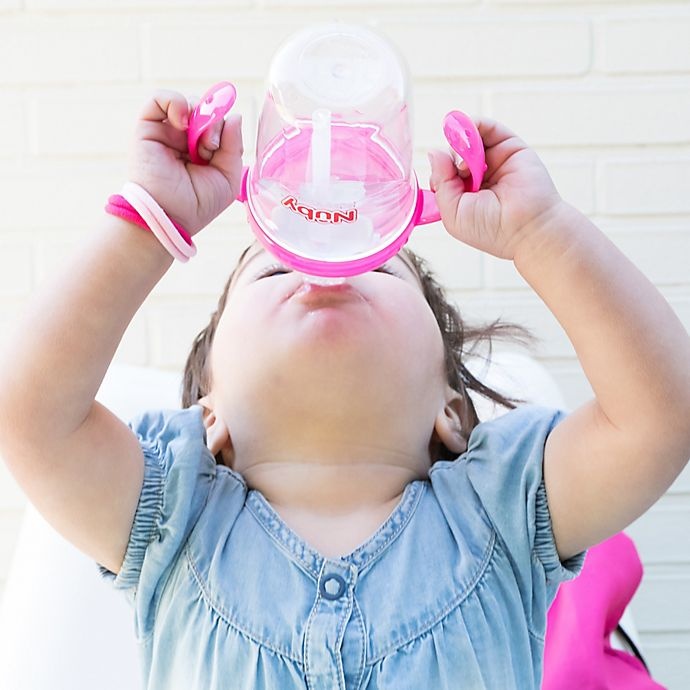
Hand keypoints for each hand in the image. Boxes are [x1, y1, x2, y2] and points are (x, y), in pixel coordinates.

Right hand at [128, 90, 243, 234]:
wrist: (169, 215)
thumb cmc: (198, 204)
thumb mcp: (228, 178)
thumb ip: (234, 146)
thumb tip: (236, 115)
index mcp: (205, 151)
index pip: (220, 123)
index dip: (225, 128)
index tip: (220, 148)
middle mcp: (186, 139)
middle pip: (206, 110)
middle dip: (214, 123)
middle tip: (211, 147)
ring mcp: (167, 132)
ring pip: (188, 103)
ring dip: (199, 116)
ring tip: (198, 142)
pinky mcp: (147, 128)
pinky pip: (159, 98)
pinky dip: (174, 101)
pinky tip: (182, 121)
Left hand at [428, 118, 563, 260]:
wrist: (526, 228)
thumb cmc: (490, 228)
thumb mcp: (452, 212)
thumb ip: (440, 182)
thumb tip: (434, 152)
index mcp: (463, 195)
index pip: (441, 173)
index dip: (438, 172)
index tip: (441, 181)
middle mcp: (478, 177)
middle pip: (453, 154)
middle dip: (450, 158)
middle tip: (459, 172)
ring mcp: (493, 161)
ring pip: (468, 139)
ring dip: (460, 142)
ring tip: (465, 158)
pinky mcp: (509, 147)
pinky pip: (487, 128)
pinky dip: (472, 125)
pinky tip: (467, 136)